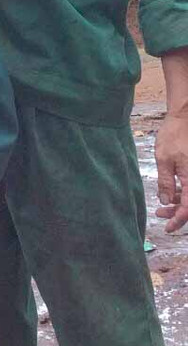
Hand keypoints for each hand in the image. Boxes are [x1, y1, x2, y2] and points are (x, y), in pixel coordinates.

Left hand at [154, 114, 187, 232]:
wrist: (184, 118)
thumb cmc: (174, 135)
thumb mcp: (164, 158)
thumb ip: (165, 182)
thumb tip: (165, 202)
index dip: (178, 220)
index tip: (167, 227)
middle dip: (178, 214)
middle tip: (161, 216)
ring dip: (179, 205)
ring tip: (161, 208)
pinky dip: (182, 194)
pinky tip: (170, 194)